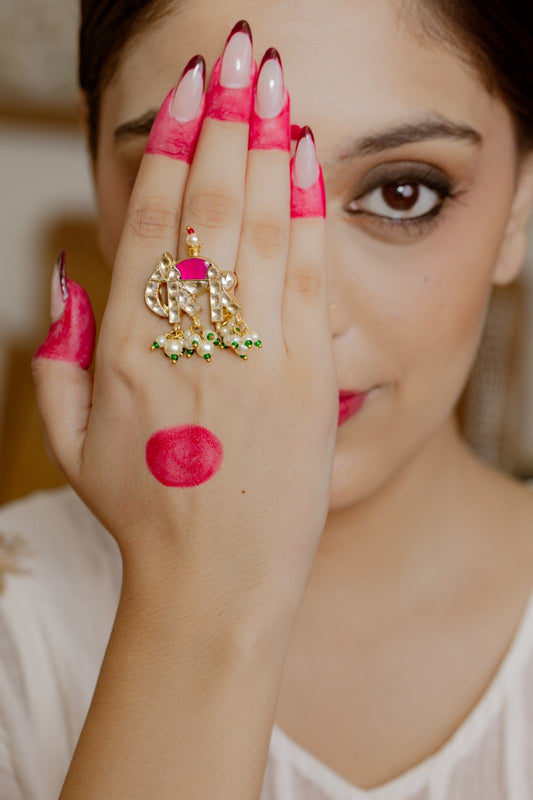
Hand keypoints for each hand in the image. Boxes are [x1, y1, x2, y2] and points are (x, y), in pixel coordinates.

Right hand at [33, 24, 336, 617]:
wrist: (216, 582)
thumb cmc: (144, 510)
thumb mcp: (70, 439)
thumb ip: (56, 352)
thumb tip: (69, 274)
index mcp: (124, 348)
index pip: (151, 222)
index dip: (170, 147)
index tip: (186, 93)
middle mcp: (186, 340)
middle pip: (207, 206)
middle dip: (223, 120)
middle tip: (236, 55)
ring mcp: (253, 358)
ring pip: (258, 227)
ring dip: (265, 146)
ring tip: (272, 85)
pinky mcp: (305, 380)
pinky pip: (307, 278)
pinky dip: (305, 212)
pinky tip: (304, 160)